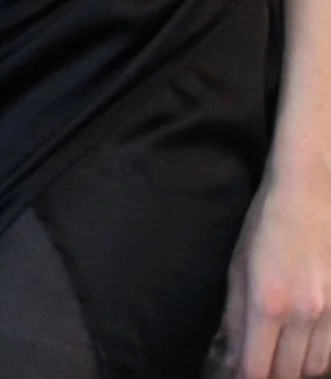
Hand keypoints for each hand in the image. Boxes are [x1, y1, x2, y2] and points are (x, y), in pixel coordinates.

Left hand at [222, 164, 330, 375]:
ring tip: (280, 357)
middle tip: (258, 365)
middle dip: (269, 376)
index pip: (257, 369)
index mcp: (267, 303)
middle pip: (287, 375)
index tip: (238, 374)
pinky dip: (317, 358)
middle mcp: (303, 315)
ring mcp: (330, 313)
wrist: (311, 191)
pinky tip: (304, 346)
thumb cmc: (267, 222)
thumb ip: (234, 315)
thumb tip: (230, 355)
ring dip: (295, 370)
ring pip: (314, 368)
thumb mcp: (238, 264)